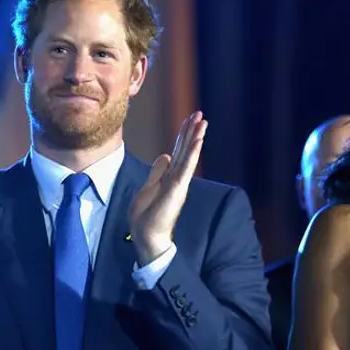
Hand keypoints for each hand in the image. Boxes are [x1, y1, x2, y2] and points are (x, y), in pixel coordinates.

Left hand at [128, 111, 207, 264]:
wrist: (146, 235)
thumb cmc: (146, 216)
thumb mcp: (148, 187)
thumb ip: (157, 172)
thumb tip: (165, 156)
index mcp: (169, 176)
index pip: (178, 150)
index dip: (183, 134)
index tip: (189, 119)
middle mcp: (177, 177)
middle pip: (186, 149)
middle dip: (192, 130)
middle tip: (200, 113)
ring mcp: (179, 182)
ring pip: (189, 155)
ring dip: (196, 137)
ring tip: (203, 121)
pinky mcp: (178, 188)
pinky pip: (187, 167)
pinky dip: (193, 152)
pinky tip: (198, 140)